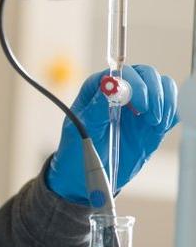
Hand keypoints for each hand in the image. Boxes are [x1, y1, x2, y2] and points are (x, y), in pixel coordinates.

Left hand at [46, 65, 178, 203]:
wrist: (85, 175)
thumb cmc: (75, 149)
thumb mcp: (81, 130)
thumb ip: (97, 108)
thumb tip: (111, 86)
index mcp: (98, 88)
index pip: (122, 72)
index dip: (134, 84)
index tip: (138, 105)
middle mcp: (120, 91)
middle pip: (147, 74)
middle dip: (154, 92)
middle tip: (151, 116)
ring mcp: (138, 105)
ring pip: (163, 87)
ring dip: (165, 102)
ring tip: (155, 124)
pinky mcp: (151, 121)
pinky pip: (170, 109)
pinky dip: (172, 114)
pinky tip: (159, 128)